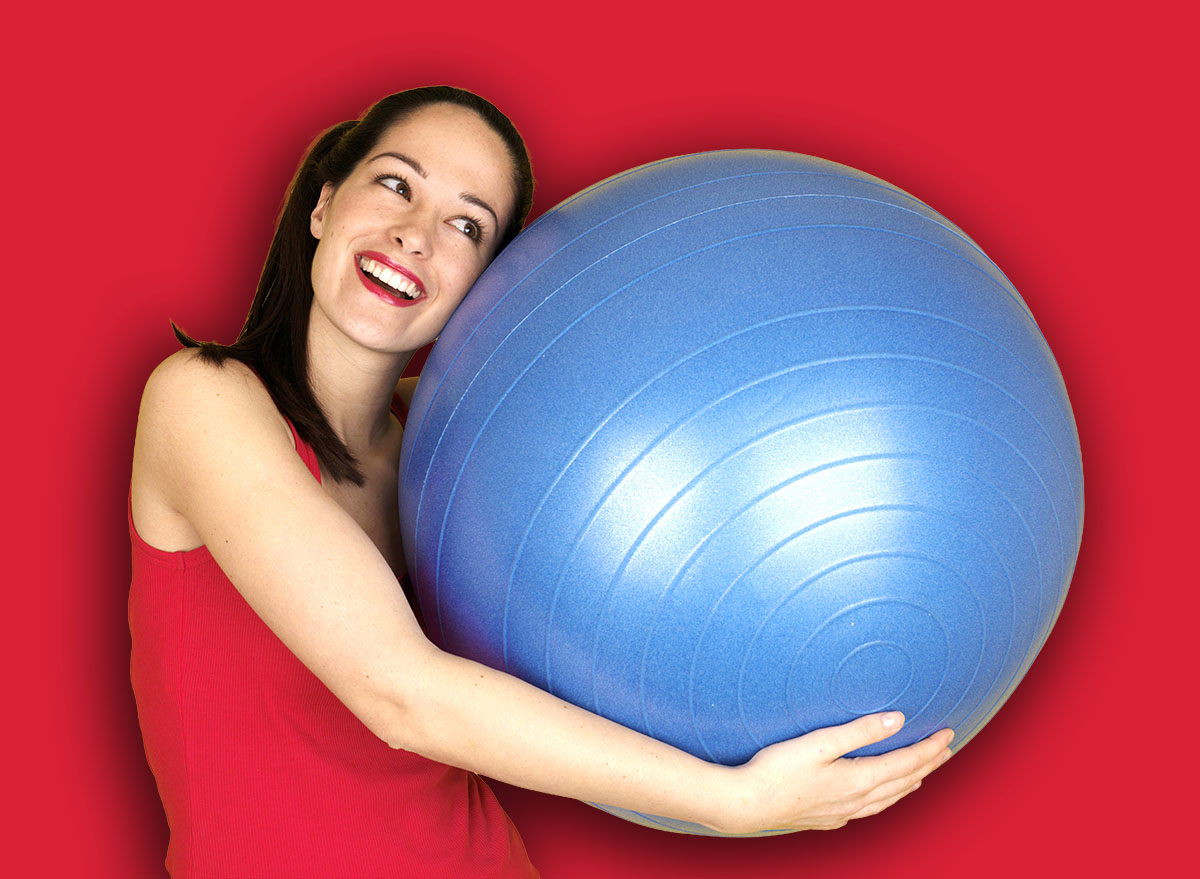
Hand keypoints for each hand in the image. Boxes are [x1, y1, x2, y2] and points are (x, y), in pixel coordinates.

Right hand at [714, 713, 952, 833]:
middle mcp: (857, 800)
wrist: (747, 805)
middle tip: (946, 749)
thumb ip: (860, 731)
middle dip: (927, 764)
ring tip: (922, 774)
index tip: (948, 733)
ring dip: (909, 783)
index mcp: (859, 779)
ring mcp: (842, 813)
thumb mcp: (820, 743)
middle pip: (903, 781)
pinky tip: (878, 797)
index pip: (906, 762)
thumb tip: (898, 720)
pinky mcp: (827, 819)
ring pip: (888, 798)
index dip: (929, 748)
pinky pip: (869, 809)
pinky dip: (885, 799)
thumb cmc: (777, 770)